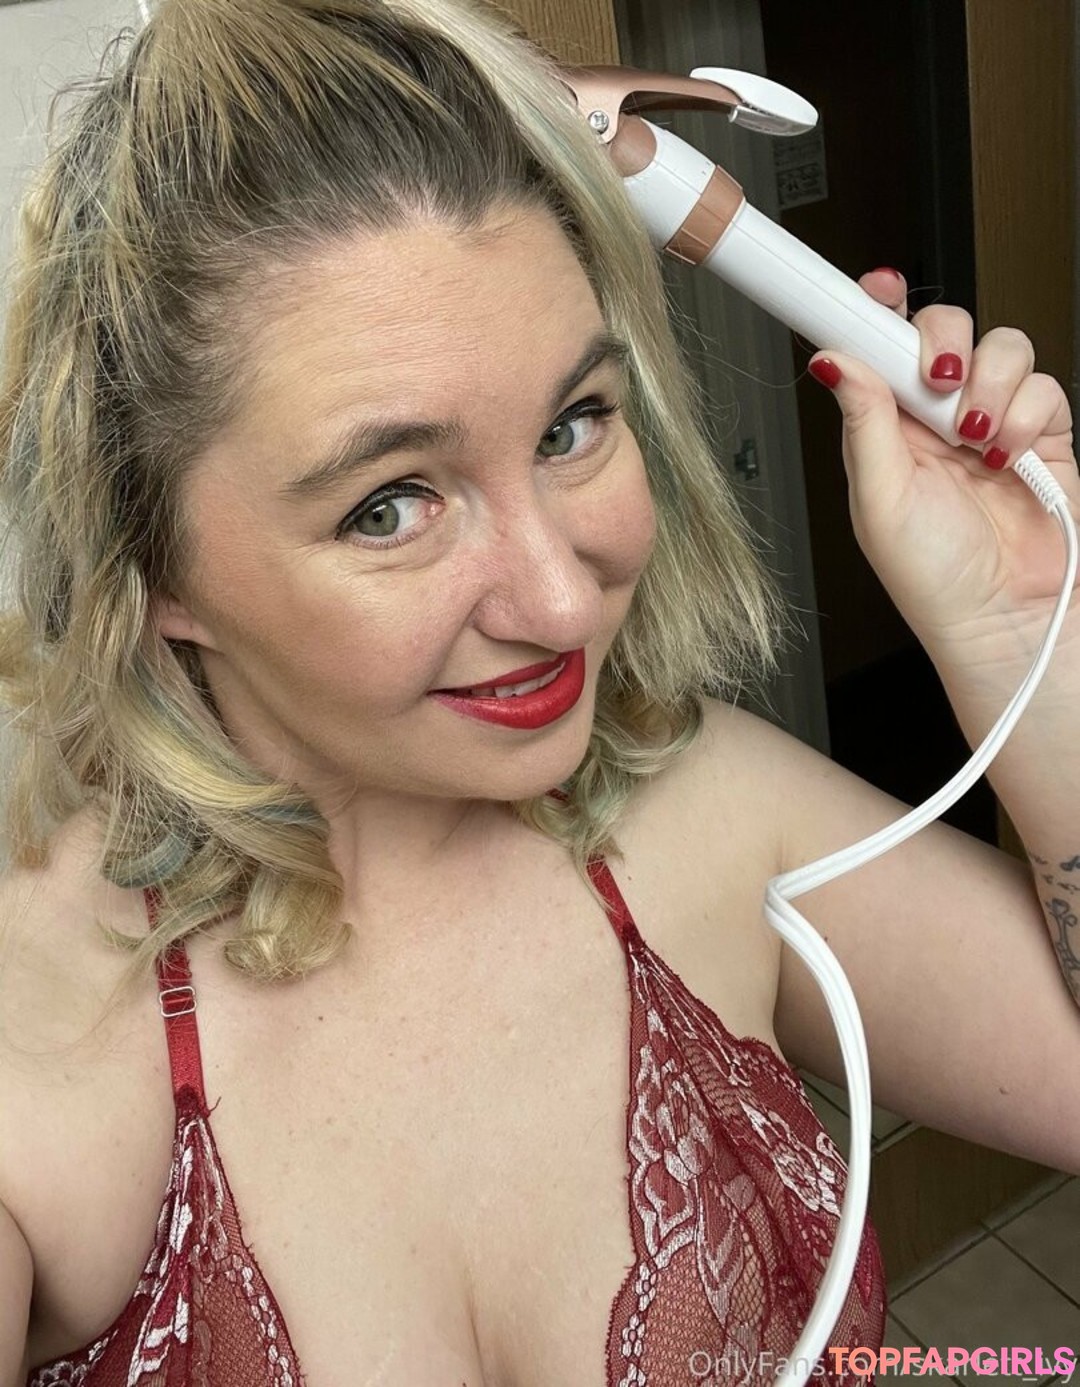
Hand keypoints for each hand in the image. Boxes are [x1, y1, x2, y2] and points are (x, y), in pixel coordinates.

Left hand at [809, 268, 1079, 659]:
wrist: (1001, 617)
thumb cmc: (932, 576)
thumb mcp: (880, 499)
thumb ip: (863, 422)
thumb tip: (832, 360)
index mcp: (885, 427)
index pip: (881, 346)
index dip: (879, 309)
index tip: (876, 288)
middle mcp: (936, 417)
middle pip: (945, 328)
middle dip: (944, 339)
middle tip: (938, 378)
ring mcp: (991, 421)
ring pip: (1001, 347)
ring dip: (990, 384)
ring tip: (975, 437)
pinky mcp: (1040, 434)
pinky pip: (1043, 387)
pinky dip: (1026, 415)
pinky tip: (1007, 455)